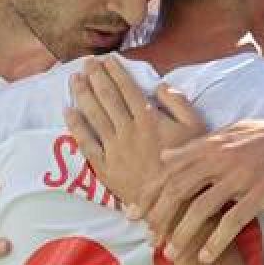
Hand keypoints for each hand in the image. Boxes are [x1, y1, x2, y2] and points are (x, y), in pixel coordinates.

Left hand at [64, 55, 205, 210]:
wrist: (175, 205)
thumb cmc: (188, 167)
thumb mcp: (196, 130)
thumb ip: (179, 104)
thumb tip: (160, 86)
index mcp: (149, 119)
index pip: (127, 89)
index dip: (116, 72)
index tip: (107, 59)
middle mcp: (128, 131)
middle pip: (107, 98)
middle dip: (95, 77)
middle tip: (86, 62)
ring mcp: (114, 149)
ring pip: (93, 116)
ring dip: (82, 95)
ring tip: (74, 79)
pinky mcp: (105, 167)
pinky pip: (86, 143)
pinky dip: (76, 126)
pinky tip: (68, 112)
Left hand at [140, 99, 263, 263]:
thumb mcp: (230, 132)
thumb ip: (197, 145)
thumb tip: (167, 154)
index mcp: (211, 144)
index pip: (170, 170)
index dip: (148, 192)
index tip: (132, 211)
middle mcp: (221, 159)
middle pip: (178, 189)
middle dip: (158, 216)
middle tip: (147, 239)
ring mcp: (241, 176)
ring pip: (201, 208)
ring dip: (182, 234)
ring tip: (171, 255)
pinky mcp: (261, 192)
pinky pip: (232, 221)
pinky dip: (216, 241)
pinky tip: (206, 257)